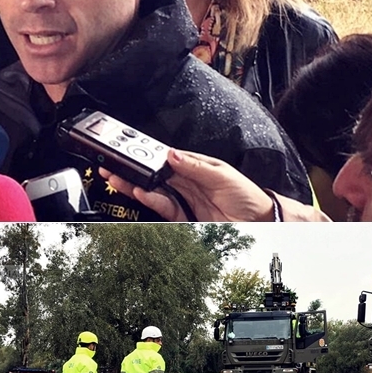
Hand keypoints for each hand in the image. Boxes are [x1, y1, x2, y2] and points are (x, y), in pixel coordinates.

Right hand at [100, 149, 274, 221]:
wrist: (258, 222)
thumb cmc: (246, 195)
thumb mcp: (222, 174)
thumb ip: (195, 166)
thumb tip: (173, 154)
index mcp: (194, 166)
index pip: (166, 157)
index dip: (148, 154)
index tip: (131, 149)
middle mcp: (186, 181)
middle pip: (154, 173)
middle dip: (133, 169)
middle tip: (113, 163)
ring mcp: (182, 198)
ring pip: (152, 189)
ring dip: (134, 184)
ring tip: (117, 177)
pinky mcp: (182, 215)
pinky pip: (161, 205)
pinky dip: (149, 199)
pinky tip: (139, 191)